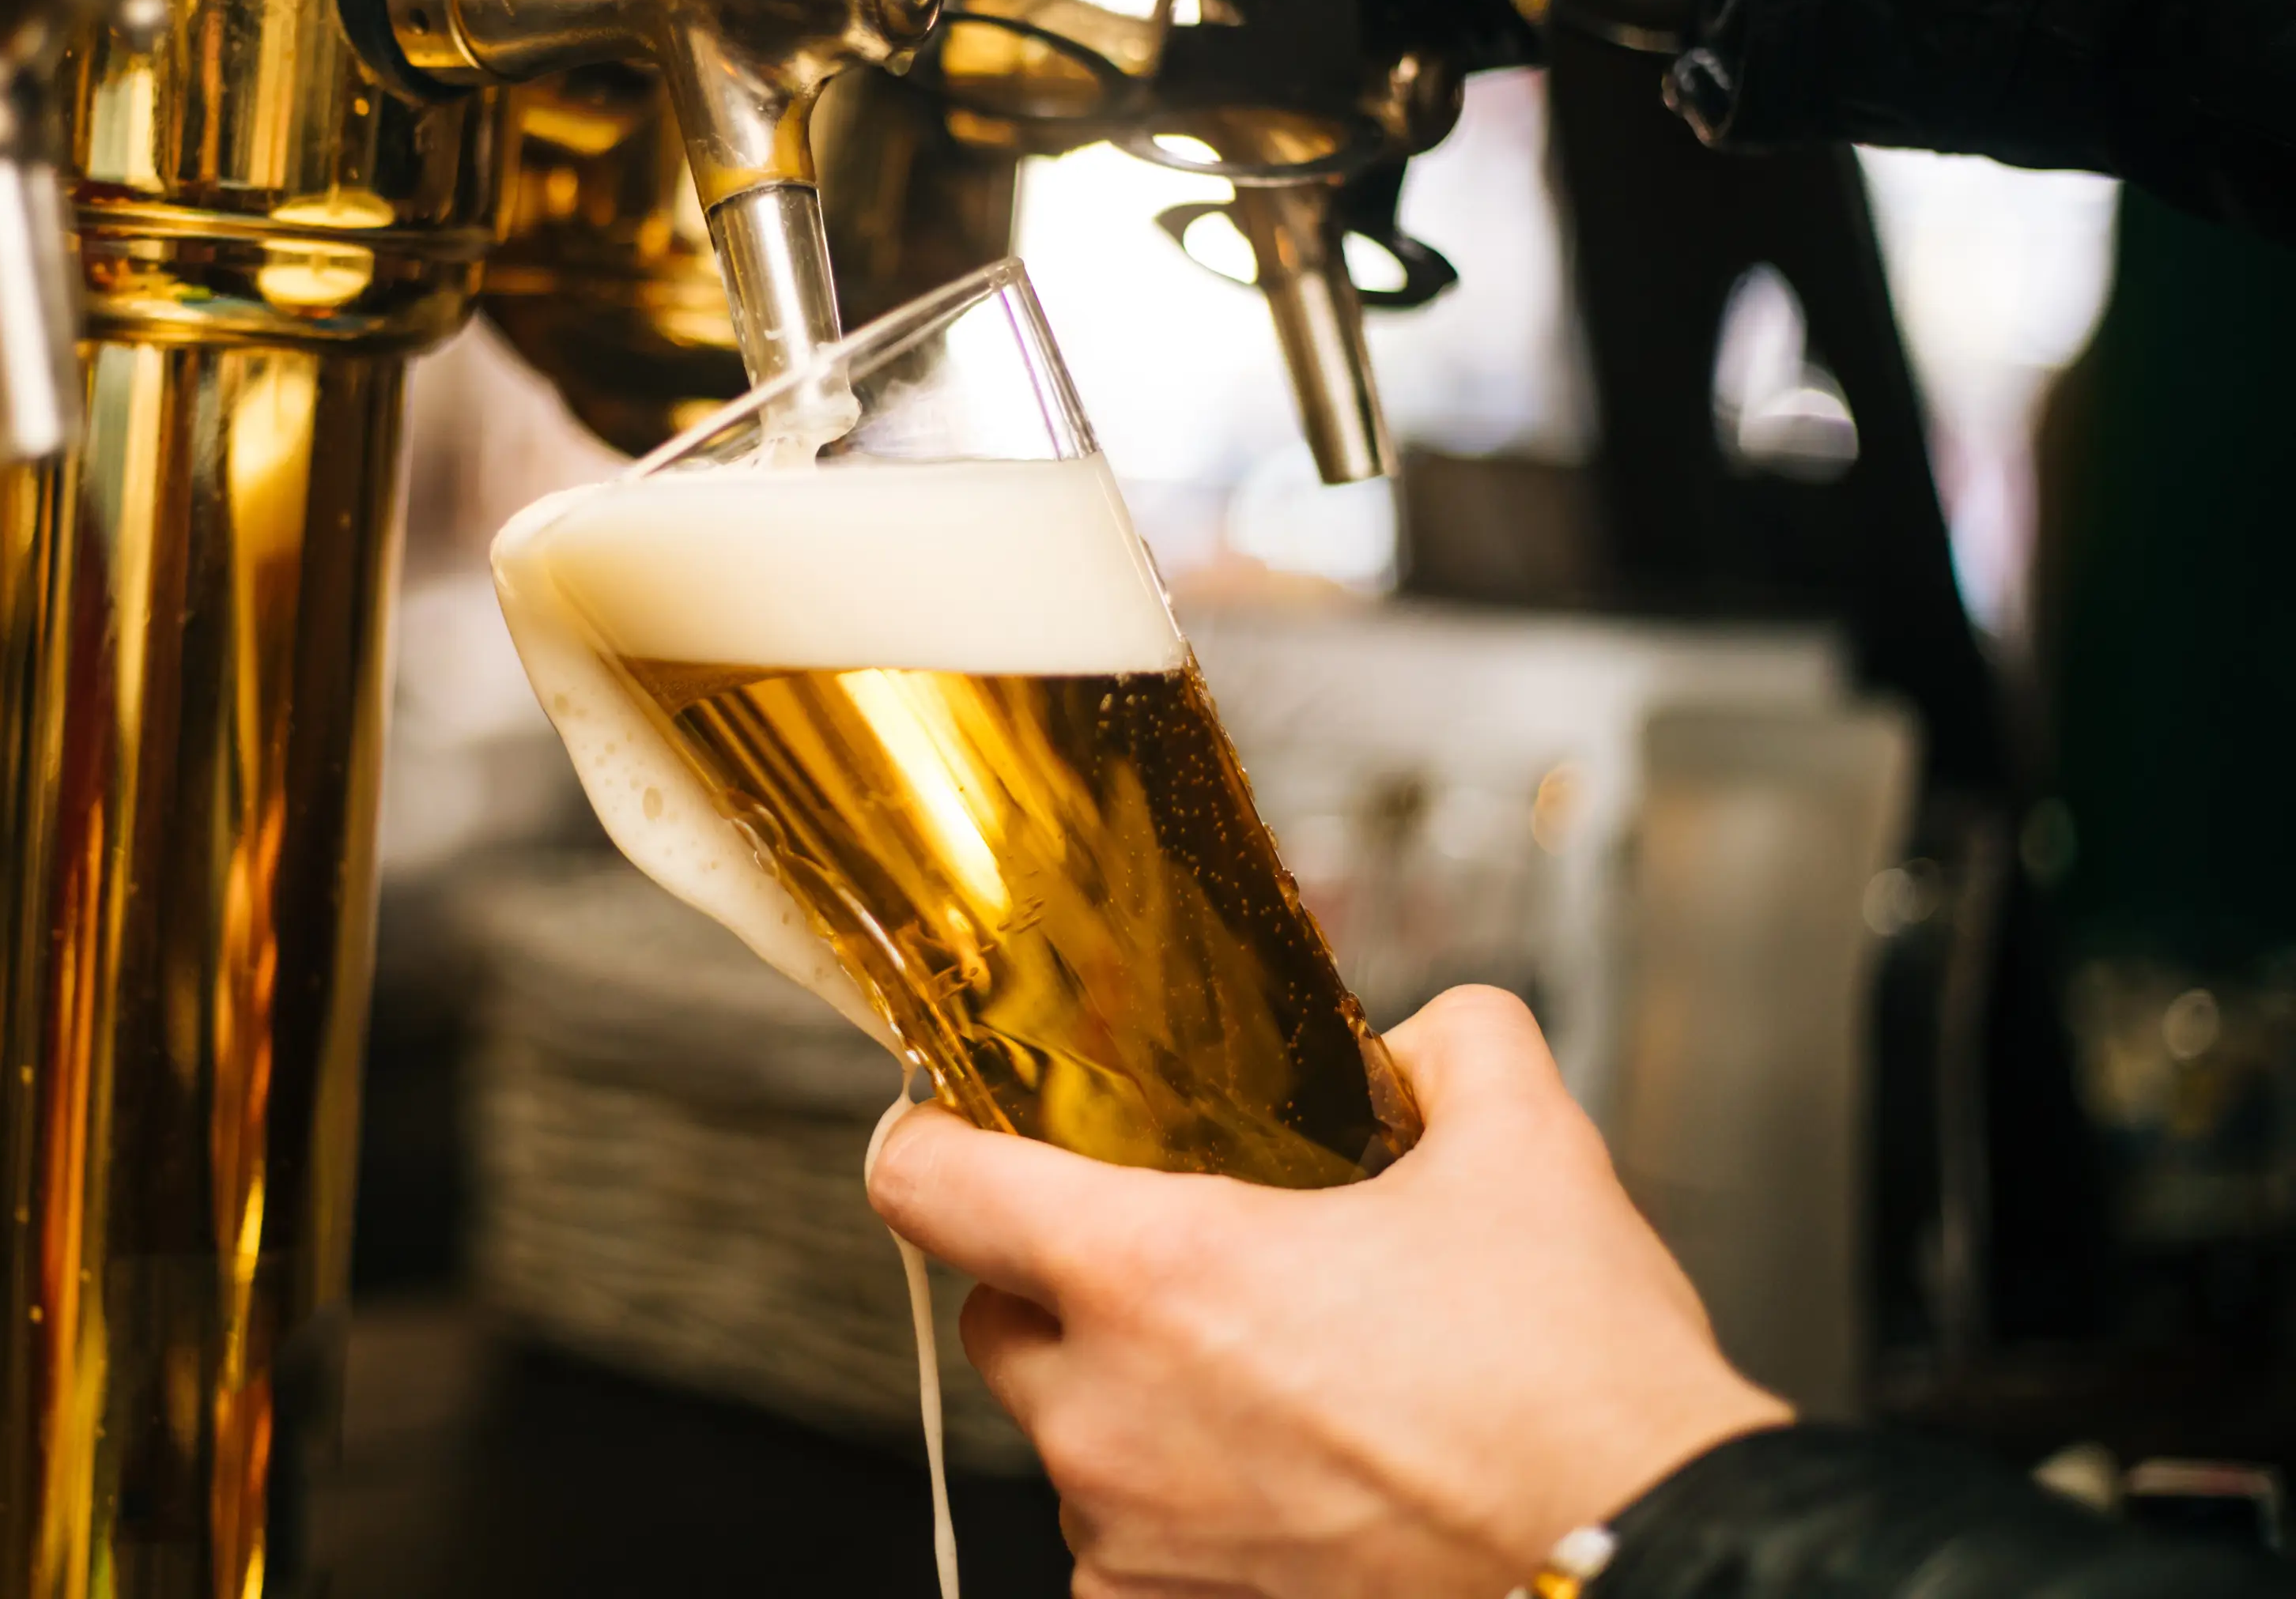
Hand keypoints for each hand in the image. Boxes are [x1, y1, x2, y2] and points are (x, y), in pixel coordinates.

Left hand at [867, 987, 1789, 1597]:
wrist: (1655, 1564)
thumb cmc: (1578, 1391)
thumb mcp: (1527, 1152)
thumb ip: (1455, 1044)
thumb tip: (1419, 1037)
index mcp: (1153, 1273)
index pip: (929, 1185)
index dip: (933, 1142)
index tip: (956, 1133)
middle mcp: (1108, 1417)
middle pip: (998, 1318)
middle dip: (1070, 1292)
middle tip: (1190, 1279)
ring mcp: (1132, 1542)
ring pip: (1068, 1445)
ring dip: (1134, 1414)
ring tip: (1273, 1401)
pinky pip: (1122, 1558)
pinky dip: (1177, 1525)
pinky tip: (1283, 1497)